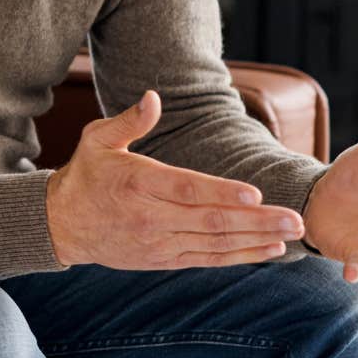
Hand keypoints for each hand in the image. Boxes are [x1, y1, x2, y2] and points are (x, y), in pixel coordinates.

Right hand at [47, 90, 304, 269]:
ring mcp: (159, 242)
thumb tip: (154, 97)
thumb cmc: (86, 175)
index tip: (256, 194)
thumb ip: (130, 121)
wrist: (62, 224)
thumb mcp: (97, 139)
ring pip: (215, 243)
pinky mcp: (163, 259)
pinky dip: (240, 257)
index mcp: (138, 183)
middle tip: (295, 220)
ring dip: (257, 240)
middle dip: (257, 221)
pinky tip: (268, 250)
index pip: (186, 189)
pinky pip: (207, 259)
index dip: (222, 192)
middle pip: (211, 220)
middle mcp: (151, 217)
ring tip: (291, 235)